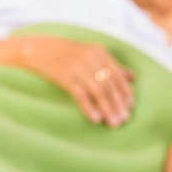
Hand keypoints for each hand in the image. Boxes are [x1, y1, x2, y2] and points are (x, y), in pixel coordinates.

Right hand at [14, 35, 135, 125]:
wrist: (38, 49)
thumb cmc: (68, 54)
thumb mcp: (92, 54)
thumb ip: (112, 65)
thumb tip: (133, 76)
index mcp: (100, 52)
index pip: (117, 75)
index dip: (125, 91)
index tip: (130, 107)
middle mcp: (91, 58)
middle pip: (109, 84)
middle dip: (118, 104)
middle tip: (124, 120)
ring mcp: (77, 67)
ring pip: (98, 91)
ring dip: (108, 108)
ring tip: (113, 123)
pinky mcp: (64, 77)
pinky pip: (80, 94)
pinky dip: (89, 107)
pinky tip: (96, 119)